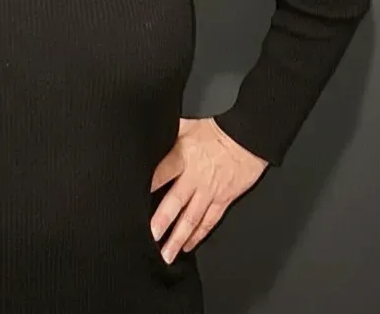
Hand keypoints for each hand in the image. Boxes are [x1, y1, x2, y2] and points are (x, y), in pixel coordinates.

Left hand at [149, 117, 268, 263]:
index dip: (146, 188)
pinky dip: (198, 235)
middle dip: (161, 221)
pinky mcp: (223, 200)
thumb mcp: (187, 126)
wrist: (247, 139)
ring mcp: (209, 192)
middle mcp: (194, 178)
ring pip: (191, 218)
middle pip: (175, 202)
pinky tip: (188, 245)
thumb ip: (168, 133)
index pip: (160, 175)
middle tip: (149, 236)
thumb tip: (149, 132)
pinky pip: (209, 221)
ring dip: (178, 237)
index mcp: (183, 157)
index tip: (132, 203)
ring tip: (166, 254)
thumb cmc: (218, 132)